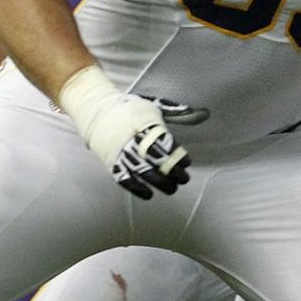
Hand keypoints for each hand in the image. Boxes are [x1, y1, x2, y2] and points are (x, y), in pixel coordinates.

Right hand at [58, 67, 205, 199]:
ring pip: (142, 171)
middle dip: (172, 172)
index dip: (178, 155)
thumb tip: (205, 114)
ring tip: (171, 189)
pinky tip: (148, 194)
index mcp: (144, 123)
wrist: (95, 109)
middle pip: (155, 160)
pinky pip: (123, 178)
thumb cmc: (129, 107)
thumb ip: (177, 113)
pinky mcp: (110, 161)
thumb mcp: (153, 105)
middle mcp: (132, 138)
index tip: (187, 162)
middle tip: (183, 179)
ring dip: (159, 183)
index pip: (165, 143)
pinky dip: (136, 188)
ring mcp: (120, 151)